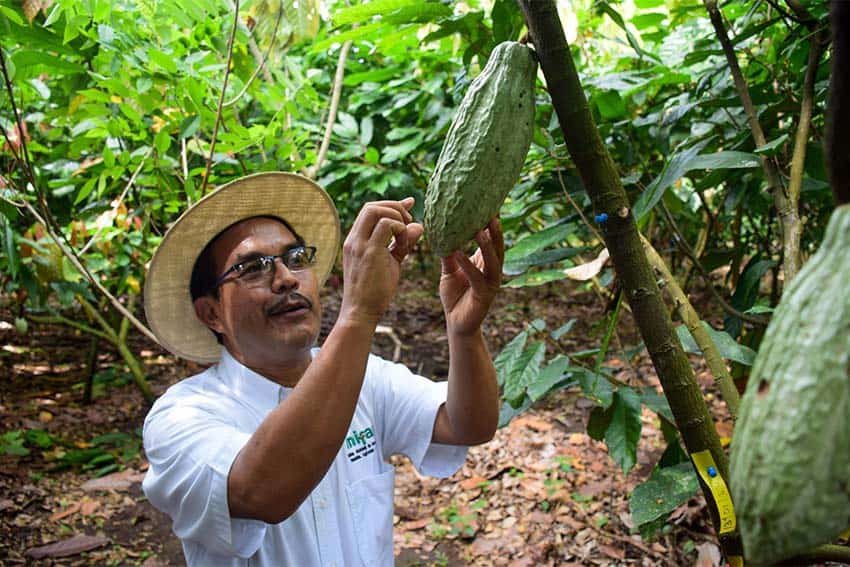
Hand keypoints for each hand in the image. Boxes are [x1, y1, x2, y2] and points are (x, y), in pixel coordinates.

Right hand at [339, 198, 422, 325]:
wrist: (360, 313)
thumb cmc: (374, 292)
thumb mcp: (391, 262)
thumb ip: (403, 243)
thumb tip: (419, 226)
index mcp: (355, 240)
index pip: (370, 210)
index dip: (391, 205)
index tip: (410, 205)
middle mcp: (354, 239)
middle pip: (371, 206)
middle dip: (395, 207)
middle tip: (409, 221)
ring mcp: (359, 245)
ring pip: (376, 210)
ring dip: (397, 217)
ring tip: (405, 238)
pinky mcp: (369, 252)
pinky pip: (386, 226)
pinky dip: (399, 230)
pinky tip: (403, 247)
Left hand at [439, 218, 503, 336]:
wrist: (457, 324)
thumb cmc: (455, 296)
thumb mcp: (449, 271)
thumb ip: (449, 254)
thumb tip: (442, 233)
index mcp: (486, 264)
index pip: (492, 240)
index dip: (492, 225)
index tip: (490, 205)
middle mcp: (493, 271)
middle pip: (498, 247)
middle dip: (496, 230)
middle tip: (491, 212)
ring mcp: (491, 284)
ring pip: (492, 261)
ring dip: (487, 245)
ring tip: (480, 229)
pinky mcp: (484, 296)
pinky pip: (476, 277)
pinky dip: (467, 264)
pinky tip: (458, 252)